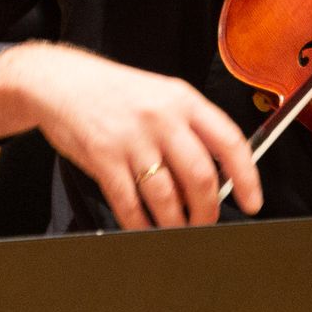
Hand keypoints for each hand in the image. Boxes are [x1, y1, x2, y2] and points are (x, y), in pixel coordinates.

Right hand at [0, 41, 262, 229]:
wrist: (59, 80)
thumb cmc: (114, 93)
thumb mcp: (160, 95)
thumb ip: (188, 129)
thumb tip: (215, 178)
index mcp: (183, 100)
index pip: (229, 141)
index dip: (247, 177)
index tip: (252, 202)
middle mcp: (162, 118)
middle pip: (200, 178)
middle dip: (207, 212)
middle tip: (204, 224)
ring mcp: (132, 138)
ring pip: (167, 197)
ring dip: (175, 225)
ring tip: (175, 231)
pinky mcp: (104, 157)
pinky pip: (130, 204)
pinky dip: (140, 225)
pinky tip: (144, 228)